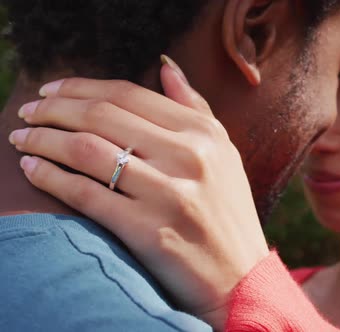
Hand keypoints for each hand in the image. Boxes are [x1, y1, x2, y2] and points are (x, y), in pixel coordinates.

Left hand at [9, 57, 269, 328]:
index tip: (51, 88)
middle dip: (53, 108)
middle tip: (27, 110)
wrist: (240, 277)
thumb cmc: (227, 213)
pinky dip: (51, 177)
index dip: (81, 86)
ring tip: (22, 138)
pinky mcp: (149, 230)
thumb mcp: (225, 153)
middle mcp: (190, 156)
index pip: (130, 94)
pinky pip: (86, 193)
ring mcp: (170, 193)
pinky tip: (33, 168)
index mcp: (205, 133)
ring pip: (88, 150)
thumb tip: (166, 66)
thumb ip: (196, 108)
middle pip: (103, 116)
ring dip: (43, 139)